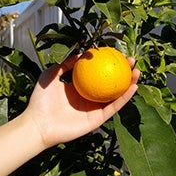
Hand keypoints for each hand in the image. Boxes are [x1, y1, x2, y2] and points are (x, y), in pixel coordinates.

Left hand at [25, 54, 139, 147]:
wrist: (38, 123)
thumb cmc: (41, 100)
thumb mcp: (51, 75)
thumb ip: (65, 64)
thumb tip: (80, 53)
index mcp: (79, 88)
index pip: (97, 74)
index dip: (108, 63)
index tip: (116, 52)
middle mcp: (89, 98)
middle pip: (110, 83)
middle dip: (123, 72)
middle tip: (131, 60)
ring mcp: (94, 109)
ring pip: (116, 95)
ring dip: (129, 84)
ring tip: (137, 71)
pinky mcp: (98, 119)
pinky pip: (114, 107)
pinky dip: (125, 97)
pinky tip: (133, 87)